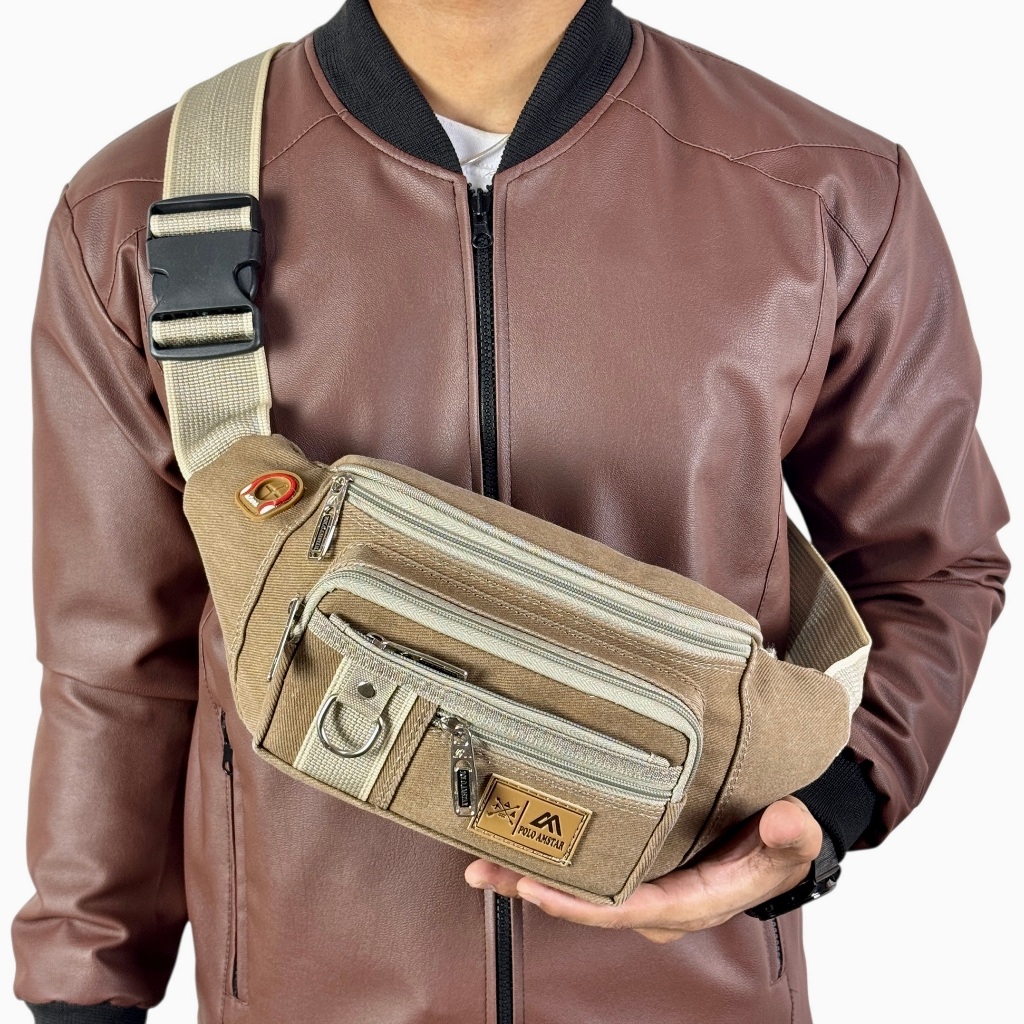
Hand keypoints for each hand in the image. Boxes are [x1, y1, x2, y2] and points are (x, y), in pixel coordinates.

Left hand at [464, 795, 821, 942]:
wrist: (771, 841)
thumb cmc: (776, 844)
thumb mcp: (793, 838)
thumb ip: (790, 834)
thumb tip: (787, 820)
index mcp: (689, 902)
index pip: (627, 909)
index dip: (580, 903)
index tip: (537, 887)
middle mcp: (655, 903)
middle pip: (587, 904)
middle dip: (534, 889)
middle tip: (484, 869)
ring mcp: (639, 888)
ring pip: (577, 889)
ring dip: (528, 877)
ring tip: (479, 862)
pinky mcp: (629, 869)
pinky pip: (583, 872)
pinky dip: (546, 861)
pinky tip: (509, 847)